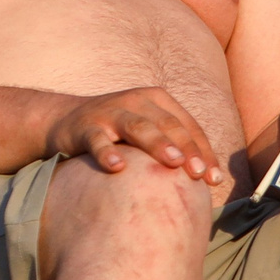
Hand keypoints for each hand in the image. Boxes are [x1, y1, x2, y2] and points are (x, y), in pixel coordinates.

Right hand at [47, 87, 225, 185]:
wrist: (65, 120)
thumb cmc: (117, 133)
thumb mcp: (147, 133)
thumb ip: (172, 147)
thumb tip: (207, 179)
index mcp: (158, 100)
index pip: (187, 126)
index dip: (203, 151)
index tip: (214, 180)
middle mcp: (137, 101)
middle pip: (168, 125)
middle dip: (187, 149)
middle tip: (199, 173)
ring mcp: (110, 112)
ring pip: (138, 127)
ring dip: (157, 144)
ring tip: (173, 162)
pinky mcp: (85, 126)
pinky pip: (97, 140)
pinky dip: (107, 152)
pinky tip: (117, 167)